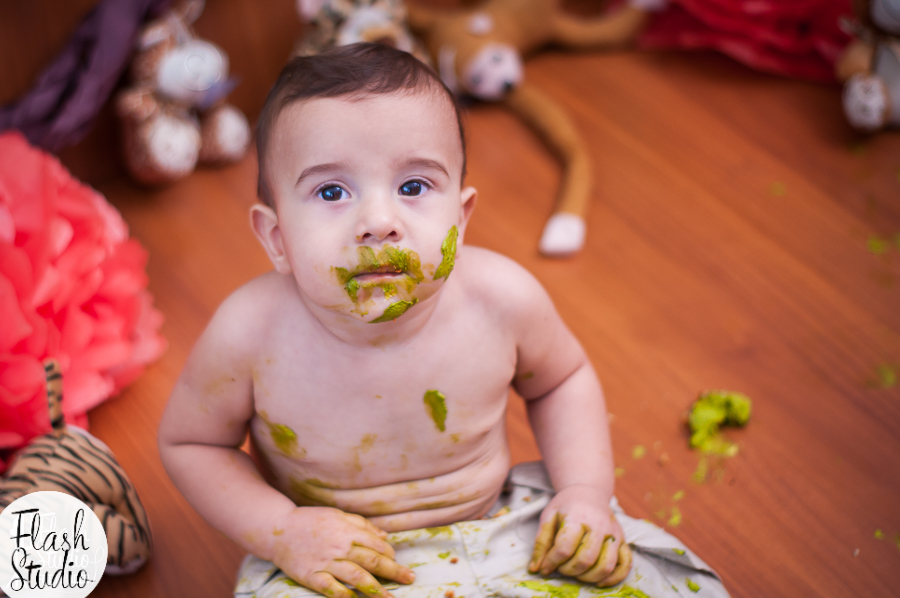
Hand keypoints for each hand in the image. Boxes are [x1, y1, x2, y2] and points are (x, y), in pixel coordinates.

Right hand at [273, 506, 414, 597]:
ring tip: (390, 597)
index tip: (397, 563)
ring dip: (376, 589)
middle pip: (372, 561)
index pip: (377, 545)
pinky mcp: (312, 576)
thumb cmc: (311, 521)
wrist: (278, 529)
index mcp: (348, 530)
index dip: (390, 555)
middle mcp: (340, 546)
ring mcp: (326, 562)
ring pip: (357, 577)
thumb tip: (384, 537)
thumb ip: (362, 525)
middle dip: (394, 571)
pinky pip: (332, 588)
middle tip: (409, 578)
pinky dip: (345, 596)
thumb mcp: (338, 515)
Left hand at [528, 486, 631, 586]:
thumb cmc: (566, 506)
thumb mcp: (548, 517)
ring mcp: (614, 534)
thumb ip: (541, 543)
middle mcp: (599, 526)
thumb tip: (535, 569)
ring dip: (589, 577)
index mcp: (577, 518)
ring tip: (576, 573)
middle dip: (569, 570)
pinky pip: (625, 564)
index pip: (565, 548)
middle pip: (586, 559)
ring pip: (606, 565)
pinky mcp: (623, 541)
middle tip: (561, 567)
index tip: (545, 566)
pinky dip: (614, 578)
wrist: (588, 491)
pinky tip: (599, 581)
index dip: (552, 561)